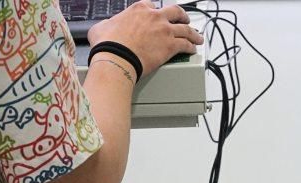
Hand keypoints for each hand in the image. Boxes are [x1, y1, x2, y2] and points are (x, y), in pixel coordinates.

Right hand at [88, 0, 203, 76]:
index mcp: (139, 9)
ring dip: (193, 33)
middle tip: (184, 21)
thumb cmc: (108, 45)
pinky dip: (191, 47)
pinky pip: (186, 45)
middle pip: (175, 12)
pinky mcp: (171, 46)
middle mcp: (155, 17)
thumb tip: (106, 27)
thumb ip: (109, 24)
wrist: (116, 58)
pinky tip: (193, 49)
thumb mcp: (102, 27)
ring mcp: (165, 31)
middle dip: (182, 16)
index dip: (156, 11)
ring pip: (186, 29)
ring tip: (197, 37)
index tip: (158, 16)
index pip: (152, 5)